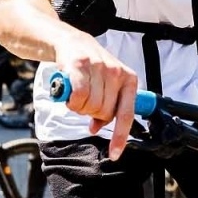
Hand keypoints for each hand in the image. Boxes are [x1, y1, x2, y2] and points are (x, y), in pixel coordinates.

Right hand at [59, 34, 139, 158]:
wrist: (71, 42)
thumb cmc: (89, 69)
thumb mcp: (106, 85)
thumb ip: (106, 106)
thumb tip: (97, 129)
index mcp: (129, 80)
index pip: (126, 114)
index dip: (119, 137)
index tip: (114, 155)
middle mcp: (117, 72)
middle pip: (104, 113)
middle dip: (91, 114)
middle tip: (84, 102)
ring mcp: (100, 67)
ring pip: (90, 106)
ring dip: (79, 107)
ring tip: (76, 94)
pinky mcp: (81, 64)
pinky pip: (78, 96)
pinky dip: (71, 100)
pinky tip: (68, 93)